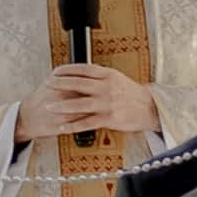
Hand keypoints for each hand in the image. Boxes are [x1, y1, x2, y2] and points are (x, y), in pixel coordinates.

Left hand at [16, 67, 153, 145]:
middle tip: (47, 84)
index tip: (55, 71)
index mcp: (108, 75)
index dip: (66, 70)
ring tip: (48, 106)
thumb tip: (80, 73)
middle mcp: (106, 87)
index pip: (83, 69)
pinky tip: (62, 126)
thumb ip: (99, 76)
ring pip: (79, 104)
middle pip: (78, 84)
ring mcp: (107, 103)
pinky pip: (86, 122)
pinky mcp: (108, 118)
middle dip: (59, 84)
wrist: (149, 108)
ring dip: (61, 105)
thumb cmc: (132, 93)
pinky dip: (73, 125)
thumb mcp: (116, 78)